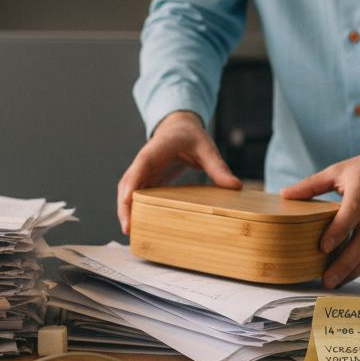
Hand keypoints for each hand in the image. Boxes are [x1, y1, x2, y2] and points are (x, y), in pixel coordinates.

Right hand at [117, 111, 241, 233]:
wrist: (179, 127)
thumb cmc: (191, 136)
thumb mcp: (206, 148)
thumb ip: (218, 167)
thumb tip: (235, 186)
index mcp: (154, 152)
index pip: (139, 168)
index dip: (131, 185)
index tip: (127, 201)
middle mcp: (143, 163)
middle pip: (126, 185)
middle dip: (124, 206)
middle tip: (128, 229)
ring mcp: (142, 173)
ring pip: (127, 193)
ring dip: (127, 211)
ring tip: (131, 233)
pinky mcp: (146, 181)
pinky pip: (136, 196)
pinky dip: (135, 209)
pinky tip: (140, 226)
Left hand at [281, 143, 359, 288]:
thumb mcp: (340, 170)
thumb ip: (313, 184)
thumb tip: (284, 194)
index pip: (353, 211)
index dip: (339, 231)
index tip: (322, 248)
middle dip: (345, 263)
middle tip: (326, 279)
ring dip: (355, 269)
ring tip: (335, 282)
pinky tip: (350, 273)